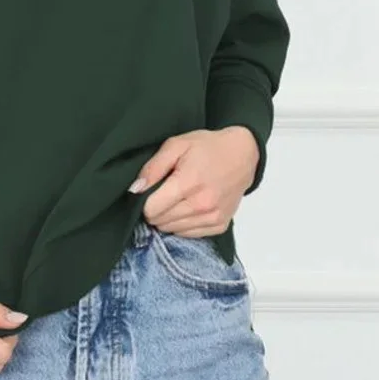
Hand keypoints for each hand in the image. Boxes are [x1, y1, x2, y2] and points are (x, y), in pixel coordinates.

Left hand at [127, 125, 259, 237]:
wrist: (242, 154)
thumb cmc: (207, 146)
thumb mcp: (176, 145)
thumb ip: (153, 167)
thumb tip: (135, 189)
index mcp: (188, 182)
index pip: (152, 209)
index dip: (144, 201)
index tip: (149, 191)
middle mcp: (202, 204)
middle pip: (160, 221)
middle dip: (155, 209)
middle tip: (163, 193)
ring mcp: (213, 217)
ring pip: (173, 230)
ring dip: (168, 218)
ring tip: (176, 199)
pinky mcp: (220, 225)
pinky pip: (189, 234)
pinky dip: (183, 224)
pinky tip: (187, 207)